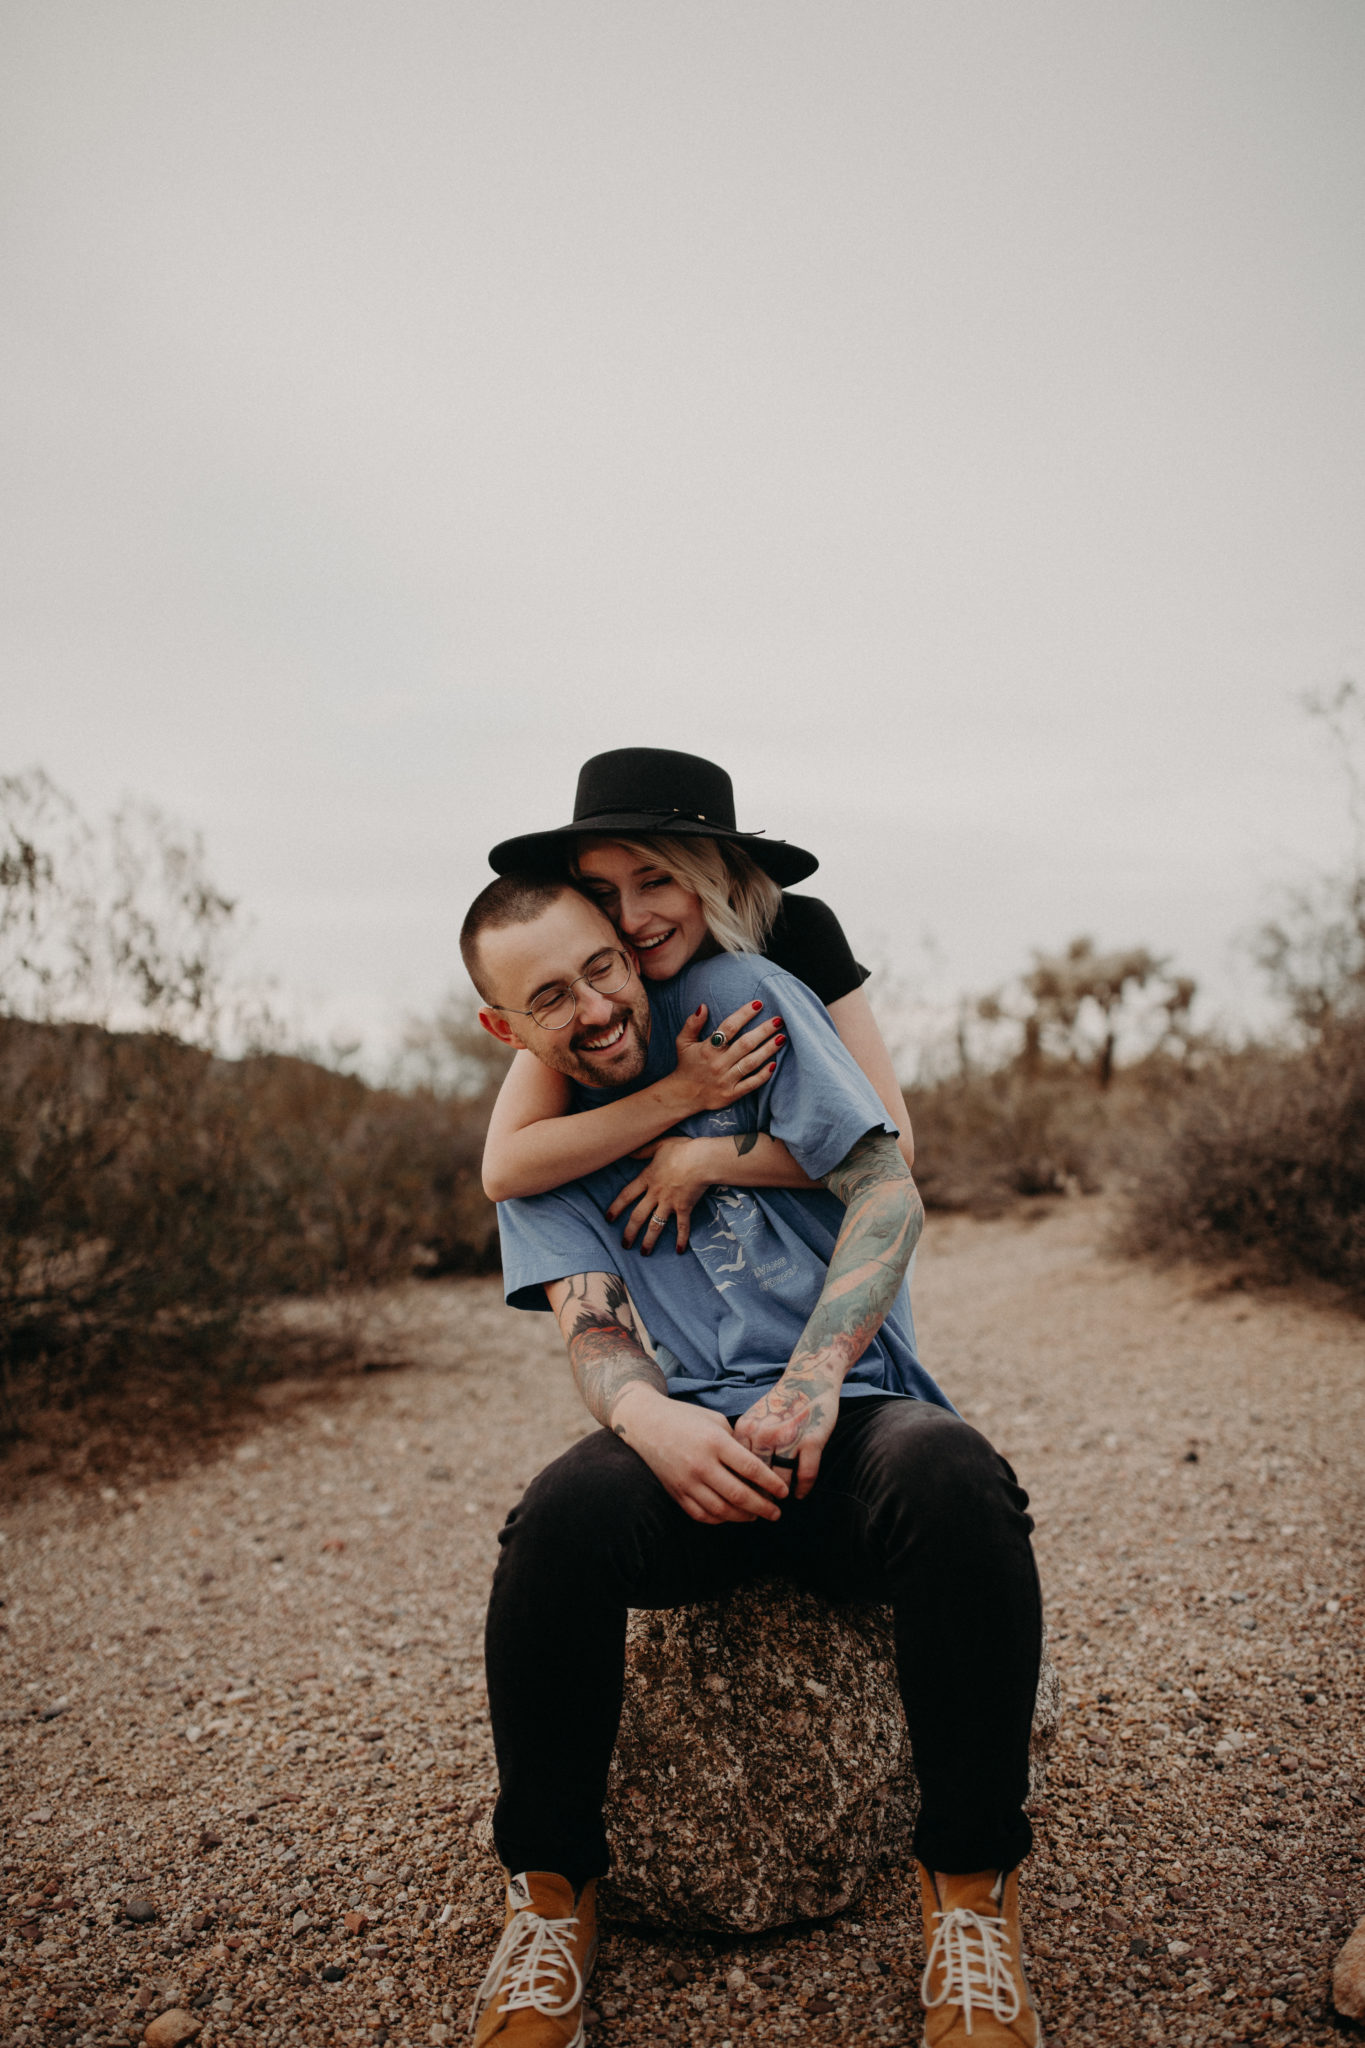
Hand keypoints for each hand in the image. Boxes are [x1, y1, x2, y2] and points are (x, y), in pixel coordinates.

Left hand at [606, 1136, 712, 1253]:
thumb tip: (629, 1153)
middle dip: (629, 1232)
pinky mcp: (684, 1208)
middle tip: (624, 1244)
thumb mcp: (659, 1145)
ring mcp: (670, 1203)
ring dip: (649, 1241)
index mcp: (648, 1179)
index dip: (616, 1207)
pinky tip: (680, 1251)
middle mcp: (655, 1194)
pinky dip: (681, 1239)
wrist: (702, 1159)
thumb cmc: (682, 1149)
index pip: (626, 1195)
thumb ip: (643, 1150)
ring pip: (655, 1225)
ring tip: (643, 1253)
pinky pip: (682, 1227)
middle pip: (638, 1216)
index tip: (608, 1219)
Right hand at [613, 1384, 789, 1524]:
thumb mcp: (715, 1421)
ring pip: (721, 1509)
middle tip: (776, 1513)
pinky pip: (701, 1514)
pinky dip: (720, 1519)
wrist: (646, 1423)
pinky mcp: (676, 1492)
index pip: (750, 1468)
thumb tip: (758, 1463)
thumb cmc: (685, 1417)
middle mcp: (701, 1464)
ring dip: (743, 1516)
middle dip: (762, 1507)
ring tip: (756, 1516)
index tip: (784, 1492)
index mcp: (714, 1442)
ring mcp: (686, 1481)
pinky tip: (731, 1515)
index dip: (771, 1483)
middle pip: (739, 1494)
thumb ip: (736, 1442)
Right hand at [667, 1000, 783, 1114]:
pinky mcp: (731, 1094)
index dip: (744, 1014)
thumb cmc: (687, 1065)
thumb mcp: (683, 1042)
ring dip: (768, 1049)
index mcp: (707, 1049)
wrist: (683, 1096)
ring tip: (782, 1038)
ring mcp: (726, 1079)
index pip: (729, 1027)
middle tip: (778, 1020)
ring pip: (751, 1062)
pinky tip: (774, 1064)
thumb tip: (703, 1006)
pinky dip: (763, 1075)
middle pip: (745, 1044)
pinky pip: (751, 1084)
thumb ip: (692, 1024)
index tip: (759, 1004)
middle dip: (764, 1031)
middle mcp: (718, 1063)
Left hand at [733, 1367, 840, 1500]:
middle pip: (755, 1479)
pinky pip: (805, 1475)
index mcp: (746, 1428)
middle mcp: (764, 1434)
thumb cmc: (780, 1402)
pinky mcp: (812, 1441)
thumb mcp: (754, 1417)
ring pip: (780, 1481)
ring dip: (779, 1495)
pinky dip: (802, 1489)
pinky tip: (800, 1494)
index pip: (736, 1468)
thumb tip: (734, 1475)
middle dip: (757, 1498)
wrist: (809, 1378)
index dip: (738, 1488)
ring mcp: (789, 1438)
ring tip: (778, 1503)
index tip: (740, 1501)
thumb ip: (745, 1442)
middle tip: (760, 1511)